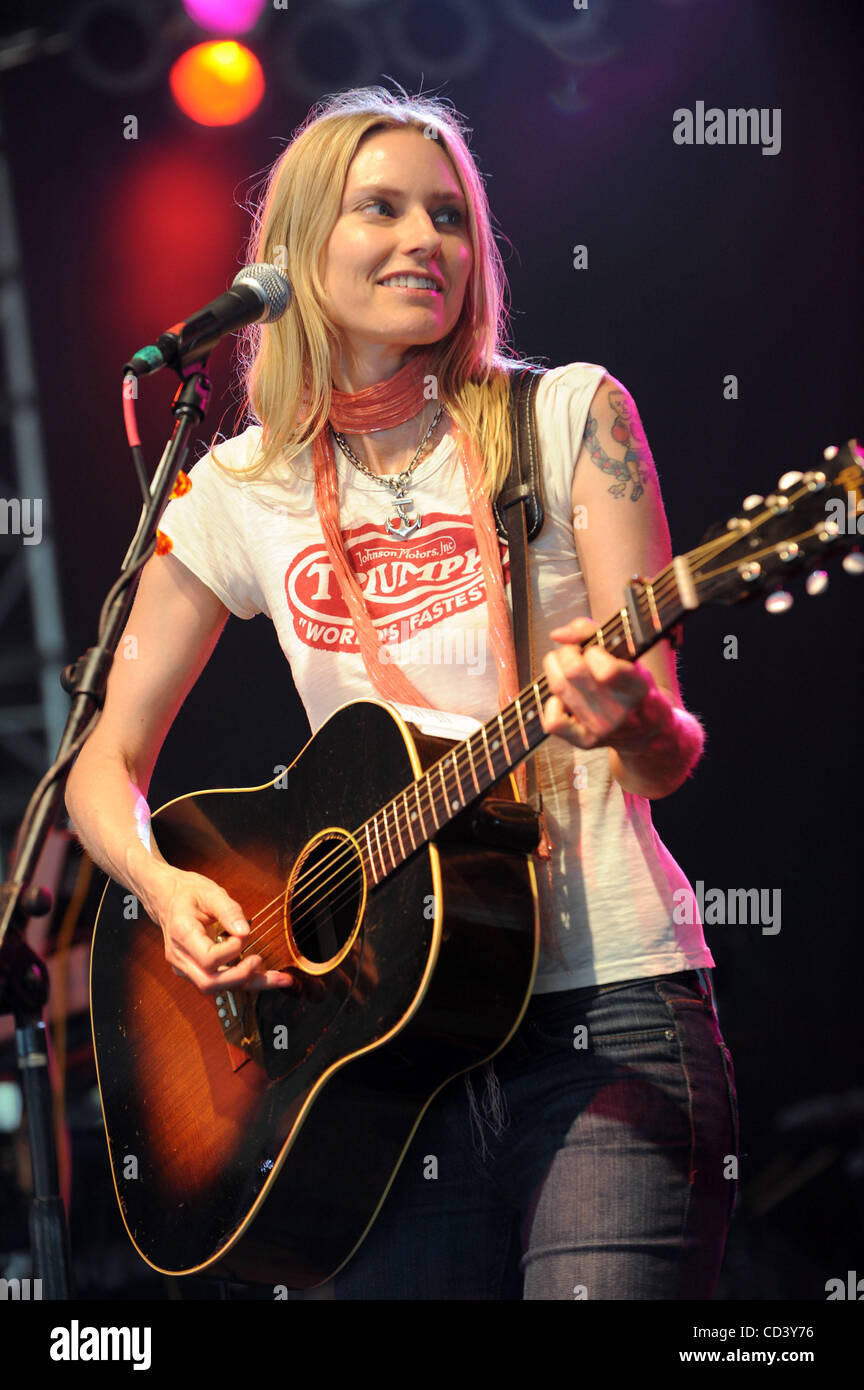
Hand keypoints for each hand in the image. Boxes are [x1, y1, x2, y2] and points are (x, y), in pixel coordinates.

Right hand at [146, 864, 296, 995]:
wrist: (166, 898)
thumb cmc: (187, 893)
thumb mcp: (210, 893)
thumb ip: (229, 911)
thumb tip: (244, 931)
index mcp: (181, 934)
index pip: (208, 958)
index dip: (232, 950)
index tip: (244, 933)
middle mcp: (180, 956)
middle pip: (209, 982)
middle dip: (240, 977)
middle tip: (261, 961)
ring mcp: (185, 967)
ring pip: (216, 987)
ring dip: (249, 983)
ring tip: (280, 978)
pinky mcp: (195, 970)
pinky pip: (219, 981)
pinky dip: (243, 980)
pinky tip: (267, 977)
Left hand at [540, 616, 669, 750]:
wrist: (647, 731)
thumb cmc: (634, 686)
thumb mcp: (629, 656)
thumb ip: (594, 634)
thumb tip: (557, 635)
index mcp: (636, 688)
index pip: (607, 670)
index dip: (593, 652)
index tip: (596, 651)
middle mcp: (619, 711)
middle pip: (574, 673)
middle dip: (567, 653)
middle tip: (573, 652)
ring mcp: (601, 729)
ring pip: (560, 689)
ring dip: (554, 669)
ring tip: (564, 667)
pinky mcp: (585, 742)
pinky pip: (552, 722)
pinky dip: (550, 704)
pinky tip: (562, 698)